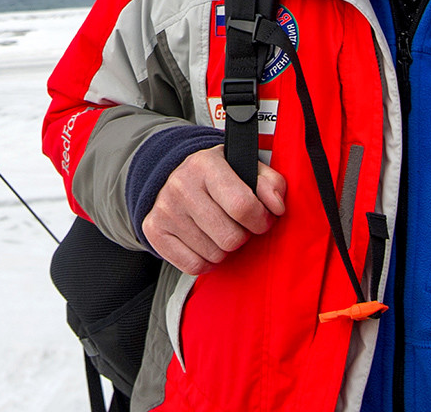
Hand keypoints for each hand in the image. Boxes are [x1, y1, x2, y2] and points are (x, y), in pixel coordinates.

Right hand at [141, 145, 285, 274]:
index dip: (261, 220)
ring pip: (214, 255)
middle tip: (237, 224)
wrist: (172, 177)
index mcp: (206, 164)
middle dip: (242, 235)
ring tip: (218, 230)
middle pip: (230, 238)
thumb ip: (271, 183)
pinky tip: (205, 242)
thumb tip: (276, 206)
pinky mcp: (154, 231)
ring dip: (223, 248)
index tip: (262, 219)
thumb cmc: (218, 177)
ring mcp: (165, 210)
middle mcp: (181, 185)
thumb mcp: (247, 168)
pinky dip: (206, 261)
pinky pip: (193, 266)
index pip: (242, 205)